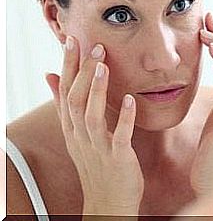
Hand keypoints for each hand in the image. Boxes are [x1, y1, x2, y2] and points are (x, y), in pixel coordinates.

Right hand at [45, 36, 142, 215]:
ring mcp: (97, 148)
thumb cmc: (96, 164)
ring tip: (103, 66)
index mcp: (72, 128)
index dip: (67, 66)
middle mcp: (80, 136)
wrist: (108, 202)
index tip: (71, 40)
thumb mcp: (76, 133)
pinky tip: (131, 99)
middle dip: (82, 72)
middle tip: (93, 45)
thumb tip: (51, 76)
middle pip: (75, 99)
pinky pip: (119, 137)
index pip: (65, 91)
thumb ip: (65, 105)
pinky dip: (124, 118)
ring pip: (91, 116)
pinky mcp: (117, 159)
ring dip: (97, 90)